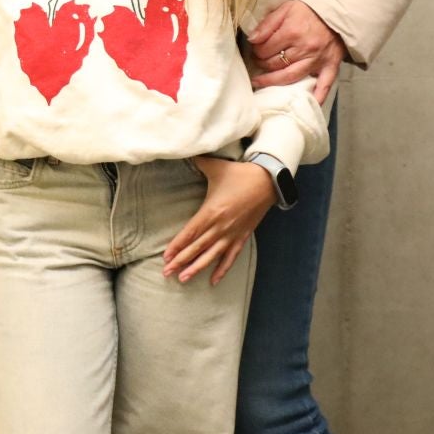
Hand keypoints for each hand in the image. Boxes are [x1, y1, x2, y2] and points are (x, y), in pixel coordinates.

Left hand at [162, 158, 274, 285]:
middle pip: (197, 248)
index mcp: (211, 211)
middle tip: (166, 273)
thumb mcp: (215, 167)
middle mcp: (221, 227)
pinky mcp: (242, 237)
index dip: (177, 246)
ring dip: (197, 268)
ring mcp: (232, 234)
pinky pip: (231, 257)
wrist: (268, 181)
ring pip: (212, 256)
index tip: (165, 257)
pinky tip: (213, 281)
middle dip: (181, 261)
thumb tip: (182, 152)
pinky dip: (222, 269)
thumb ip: (197, 162)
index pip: (190, 233)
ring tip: (184, 280)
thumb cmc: (239, 174)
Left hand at [248, 0, 345, 102]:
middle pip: (275, 64)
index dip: (256, 51)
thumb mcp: (286, 8)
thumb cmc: (309, 10)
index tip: (255, 50)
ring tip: (262, 82)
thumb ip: (267, 24)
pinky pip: (324, 85)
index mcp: (292, 32)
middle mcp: (304, 48)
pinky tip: (307, 105)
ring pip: (291, 76)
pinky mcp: (331, 66)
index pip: (265, 49)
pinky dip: (316, 97)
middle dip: (262, 64)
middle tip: (258, 63)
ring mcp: (318, 59)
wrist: (338, 11)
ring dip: (274, 81)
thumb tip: (252, 39)